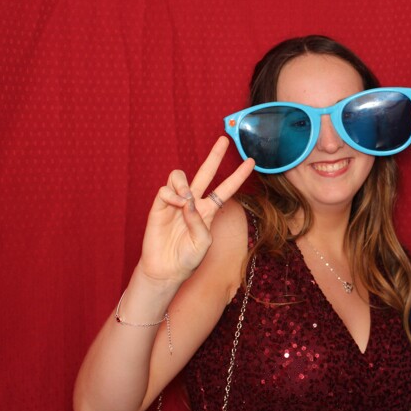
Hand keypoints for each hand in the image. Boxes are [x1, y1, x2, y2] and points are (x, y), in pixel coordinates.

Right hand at [138, 136, 254, 283]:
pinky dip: (172, 195)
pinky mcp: (159, 206)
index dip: (238, 176)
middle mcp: (193, 203)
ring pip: (180, 176)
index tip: (252, 162)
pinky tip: (176, 205)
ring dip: (184, 183)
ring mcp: (176, 203)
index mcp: (209, 211)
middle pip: (205, 173)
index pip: (226, 189)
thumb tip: (188, 201)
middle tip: (224, 139)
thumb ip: (200, 222)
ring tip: (186, 198)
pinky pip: (165, 190)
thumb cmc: (187, 259)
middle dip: (214, 156)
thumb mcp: (203, 244)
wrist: (166, 270)